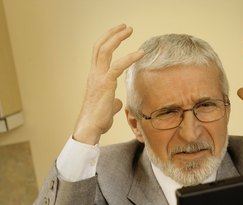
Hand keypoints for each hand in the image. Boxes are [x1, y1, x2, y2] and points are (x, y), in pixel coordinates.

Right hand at [73, 24, 143, 144]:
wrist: (90, 128)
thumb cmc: (98, 120)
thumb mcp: (108, 107)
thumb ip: (113, 101)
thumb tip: (119, 102)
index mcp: (95, 77)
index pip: (98, 53)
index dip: (107, 40)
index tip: (118, 33)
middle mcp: (94, 74)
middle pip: (100, 46)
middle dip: (112, 34)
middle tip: (124, 26)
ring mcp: (98, 78)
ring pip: (104, 50)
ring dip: (117, 37)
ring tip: (129, 29)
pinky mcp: (105, 84)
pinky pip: (118, 66)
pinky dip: (130, 57)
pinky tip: (140, 53)